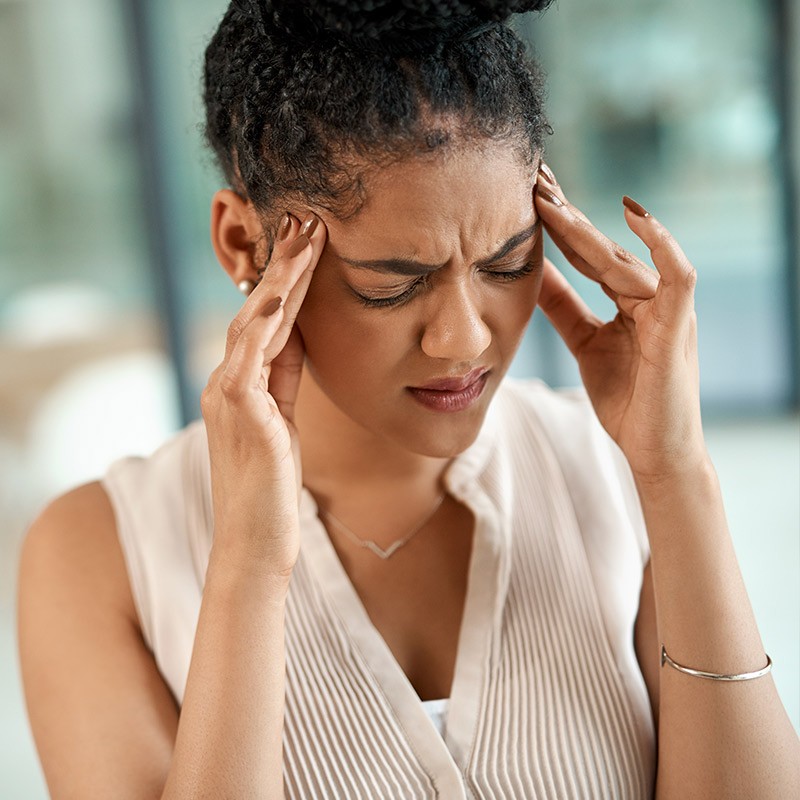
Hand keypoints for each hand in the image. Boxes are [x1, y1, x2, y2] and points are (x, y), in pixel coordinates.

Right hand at [200, 212, 326, 574]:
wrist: (254, 543)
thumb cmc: (271, 489)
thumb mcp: (283, 422)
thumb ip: (285, 379)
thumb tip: (300, 336)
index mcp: (240, 385)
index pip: (265, 319)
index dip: (287, 279)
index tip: (311, 241)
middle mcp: (227, 381)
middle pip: (257, 308)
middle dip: (284, 262)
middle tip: (308, 216)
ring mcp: (228, 393)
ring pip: (255, 318)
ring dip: (282, 273)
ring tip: (307, 231)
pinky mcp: (239, 408)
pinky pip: (254, 349)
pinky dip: (270, 312)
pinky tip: (290, 281)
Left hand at [534, 164, 706, 482]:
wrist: (653, 448)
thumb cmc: (626, 398)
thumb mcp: (584, 342)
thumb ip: (562, 306)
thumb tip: (530, 272)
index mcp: (627, 299)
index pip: (587, 254)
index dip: (558, 224)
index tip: (525, 193)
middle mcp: (648, 295)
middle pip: (601, 246)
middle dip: (565, 211)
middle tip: (531, 175)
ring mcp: (666, 307)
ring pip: (623, 257)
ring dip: (585, 226)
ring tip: (548, 197)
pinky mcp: (679, 324)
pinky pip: (677, 274)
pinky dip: (661, 243)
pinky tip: (634, 214)